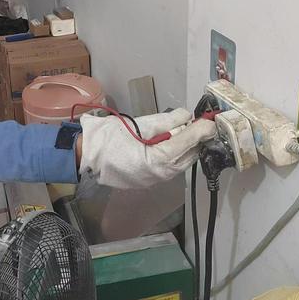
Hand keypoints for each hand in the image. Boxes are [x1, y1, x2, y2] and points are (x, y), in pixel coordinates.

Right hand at [79, 108, 216, 189]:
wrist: (88, 156)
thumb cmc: (110, 137)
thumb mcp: (140, 123)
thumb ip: (166, 121)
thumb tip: (186, 117)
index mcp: (157, 160)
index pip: (187, 142)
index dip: (201, 131)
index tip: (211, 122)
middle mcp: (161, 174)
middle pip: (189, 155)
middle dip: (195, 139)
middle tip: (197, 124)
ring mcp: (156, 181)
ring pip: (182, 163)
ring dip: (186, 147)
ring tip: (181, 132)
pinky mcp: (151, 182)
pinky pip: (171, 168)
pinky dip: (175, 155)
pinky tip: (168, 144)